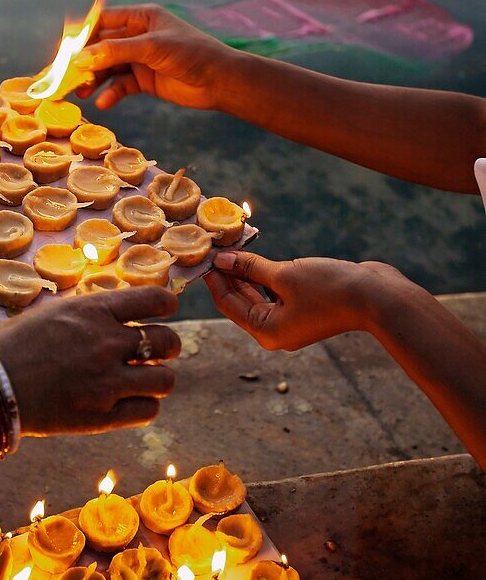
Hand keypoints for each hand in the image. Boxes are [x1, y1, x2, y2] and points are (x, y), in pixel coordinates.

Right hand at [0, 287, 181, 434]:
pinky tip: (129, 402)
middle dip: (167, 346)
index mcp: (93, 311)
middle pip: (167, 340)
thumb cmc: (6, 347)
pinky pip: (147, 411)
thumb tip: (111, 315)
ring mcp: (107, 382)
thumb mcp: (48, 314)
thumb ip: (85, 315)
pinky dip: (143, 406)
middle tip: (157, 352)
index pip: (155, 300)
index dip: (167, 305)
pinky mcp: (101, 417)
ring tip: (144, 380)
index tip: (167, 311)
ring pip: (165, 380)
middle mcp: (106, 343)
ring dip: (158, 379)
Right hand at [75, 5, 236, 111]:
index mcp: (141, 17)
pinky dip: (111, 93)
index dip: (83, 34)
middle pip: (102, 47)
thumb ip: (115, 52)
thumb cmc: (191, 53)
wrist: (220, 81)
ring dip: (94, 80)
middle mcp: (138, 36)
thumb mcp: (151, 48)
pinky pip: (121, 85)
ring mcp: (141, 59)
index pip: (104, 21)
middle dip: (84, 62)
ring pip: (109, 68)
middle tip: (65, 77)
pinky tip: (104, 102)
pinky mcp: (145, 80)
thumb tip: (80, 59)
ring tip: (82, 93)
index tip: (65, 50)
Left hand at [204, 251, 404, 351]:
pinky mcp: (305, 309)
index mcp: (266, 331)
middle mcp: (275, 332)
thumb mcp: (284, 274)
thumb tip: (222, 259)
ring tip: (230, 247)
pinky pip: (275, 293)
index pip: (228, 303)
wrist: (377, 297)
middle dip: (227, 274)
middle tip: (212, 248)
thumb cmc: (330, 289)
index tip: (202, 255)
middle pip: (240, 301)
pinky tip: (255, 257)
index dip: (214, 277)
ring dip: (245, 273)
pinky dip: (264, 277)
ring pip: (257, 296)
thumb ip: (250, 267)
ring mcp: (291, 322)